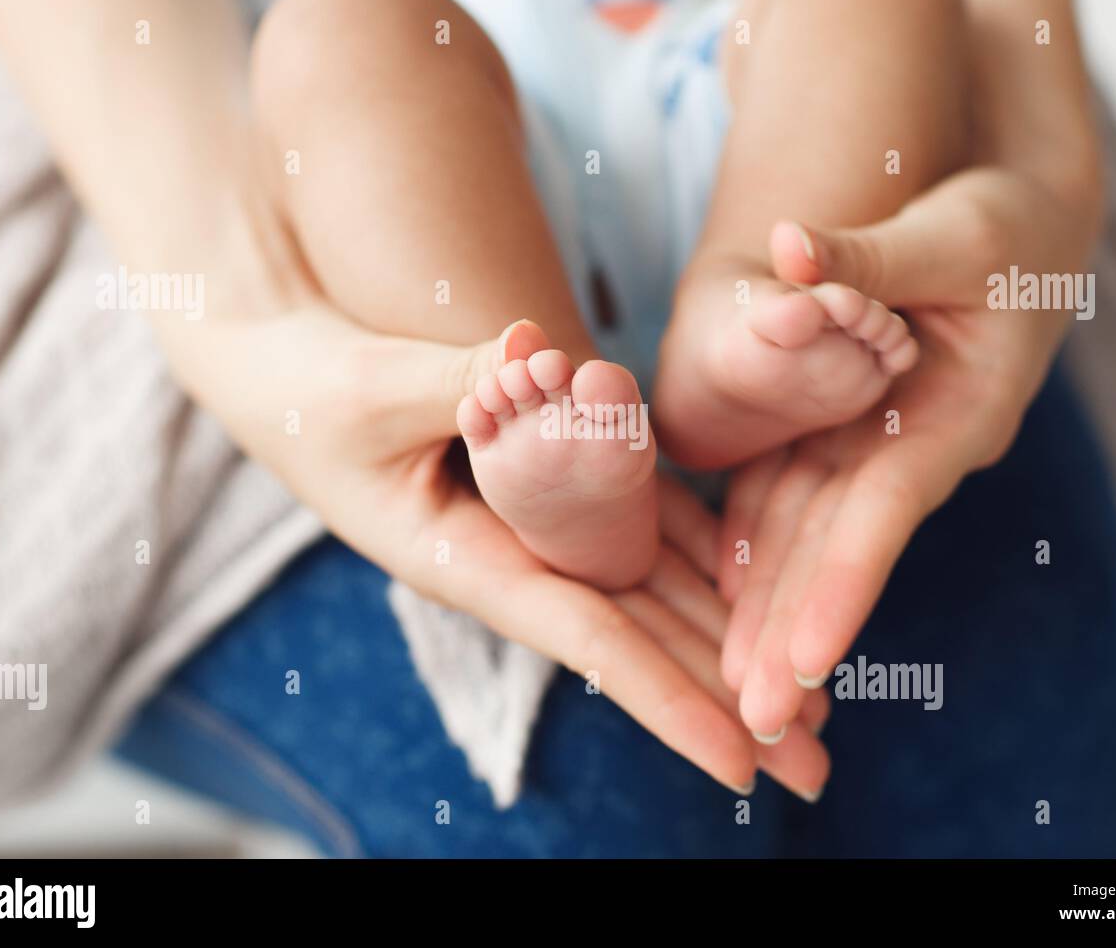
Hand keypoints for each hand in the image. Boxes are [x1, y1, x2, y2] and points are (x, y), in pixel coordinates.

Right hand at [175, 290, 828, 794]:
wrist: (298, 384)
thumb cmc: (317, 396)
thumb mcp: (375, 392)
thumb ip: (456, 381)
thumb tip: (528, 350)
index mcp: (474, 560)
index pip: (591, 639)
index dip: (669, 696)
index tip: (743, 759)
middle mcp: (520, 562)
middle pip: (641, 644)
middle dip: (725, 701)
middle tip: (817, 766)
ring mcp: (541, 535)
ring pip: (652, 600)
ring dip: (729, 649)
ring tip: (813, 706)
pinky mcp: (555, 498)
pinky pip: (642, 537)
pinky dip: (698, 571)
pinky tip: (758, 594)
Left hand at [717, 165, 1103, 735]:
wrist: (1015, 229)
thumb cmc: (1002, 226)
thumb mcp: (949, 233)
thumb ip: (869, 260)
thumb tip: (789, 248)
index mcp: (955, 415)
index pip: (886, 513)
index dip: (842, 587)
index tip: (805, 662)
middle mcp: (913, 447)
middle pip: (841, 547)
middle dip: (796, 631)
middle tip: (753, 716)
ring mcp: (876, 444)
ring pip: (811, 531)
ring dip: (771, 604)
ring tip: (731, 680)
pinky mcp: (845, 429)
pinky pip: (794, 488)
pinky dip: (760, 536)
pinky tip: (723, 586)